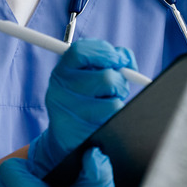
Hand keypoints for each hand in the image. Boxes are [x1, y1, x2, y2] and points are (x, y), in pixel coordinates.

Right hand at [33, 37, 137, 171]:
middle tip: (116, 88)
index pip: (80, 51)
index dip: (104, 51)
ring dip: (118, 103)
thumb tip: (126, 59)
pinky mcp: (82, 135)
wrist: (66, 135)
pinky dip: (116, 118)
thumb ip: (106, 59)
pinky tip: (104, 119)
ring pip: (113, 104)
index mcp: (61, 73)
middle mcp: (61, 93)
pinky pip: (113, 122)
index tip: (117, 59)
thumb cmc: (83, 98)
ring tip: (107, 105)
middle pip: (106, 78)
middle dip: (119, 82)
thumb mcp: (86, 74)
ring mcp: (70, 116)